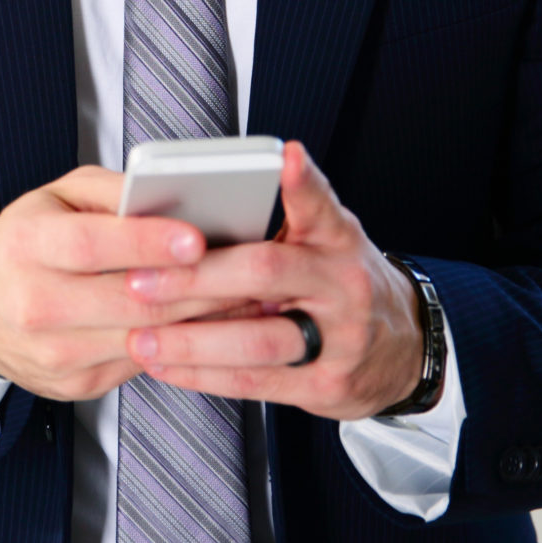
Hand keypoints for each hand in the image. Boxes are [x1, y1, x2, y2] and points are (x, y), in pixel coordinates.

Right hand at [0, 166, 251, 401]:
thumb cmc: (25, 244)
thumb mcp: (56, 197)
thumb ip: (112, 193)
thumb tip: (169, 193)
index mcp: (26, 247)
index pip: (91, 246)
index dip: (147, 243)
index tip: (195, 236)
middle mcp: (35, 305)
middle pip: (128, 300)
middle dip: (195, 285)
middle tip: (244, 268)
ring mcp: (55, 353)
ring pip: (143, 338)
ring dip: (201, 318)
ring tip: (242, 294)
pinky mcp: (76, 384)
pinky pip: (142, 363)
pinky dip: (182, 344)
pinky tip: (209, 323)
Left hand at [119, 143, 426, 419]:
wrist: (401, 350)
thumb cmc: (340, 284)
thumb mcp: (325, 242)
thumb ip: (276, 223)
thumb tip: (191, 217)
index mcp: (337, 238)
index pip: (319, 204)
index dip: (302, 182)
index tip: (285, 157)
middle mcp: (342, 284)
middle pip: (266, 273)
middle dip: (196, 278)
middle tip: (140, 280)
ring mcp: (339, 338)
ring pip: (257, 340)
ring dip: (191, 342)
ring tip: (141, 337)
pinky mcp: (325, 385)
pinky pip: (255, 382)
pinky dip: (204, 376)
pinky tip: (166, 367)